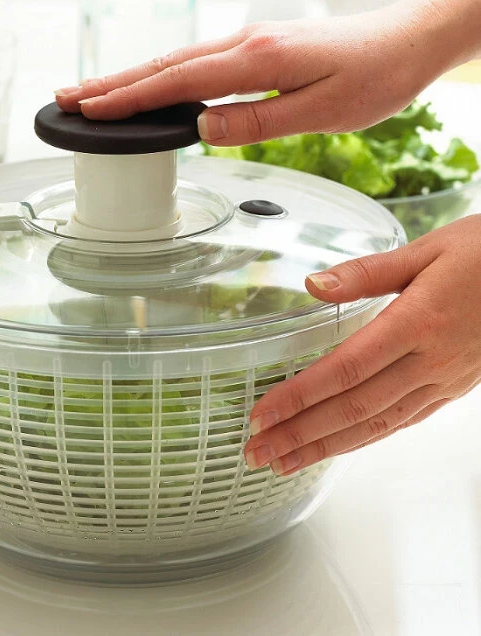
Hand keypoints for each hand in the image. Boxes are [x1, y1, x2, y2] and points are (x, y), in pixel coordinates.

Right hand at [57, 11, 439, 145]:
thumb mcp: (323, 111)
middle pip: (163, 64)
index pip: (177, 82)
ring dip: (129, 77)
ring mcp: (248, 41)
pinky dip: (160, 75)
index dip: (130, 98)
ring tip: (91, 92)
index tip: (88, 109)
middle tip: (65, 97)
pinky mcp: (254, 48)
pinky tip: (146, 85)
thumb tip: (202, 129)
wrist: (406, 40)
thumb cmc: (373, 77)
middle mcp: (245, 43)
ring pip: (175, 60)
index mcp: (257, 60)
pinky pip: (195, 61)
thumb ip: (259, 121)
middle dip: (111, 83)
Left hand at [242, 215, 480, 474]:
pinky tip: (335, 446)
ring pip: (376, 424)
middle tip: (257, 451)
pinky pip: (402, 421)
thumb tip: (312, 284)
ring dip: (325, 446)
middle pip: (353, 408)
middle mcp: (431, 361)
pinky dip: (364, 439)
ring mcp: (444, 380)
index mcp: (418, 323)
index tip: (262, 413)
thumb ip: (366, 272)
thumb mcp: (427, 249)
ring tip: (284, 460)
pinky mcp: (452, 388)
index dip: (300, 397)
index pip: (345, 370)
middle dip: (300, 434)